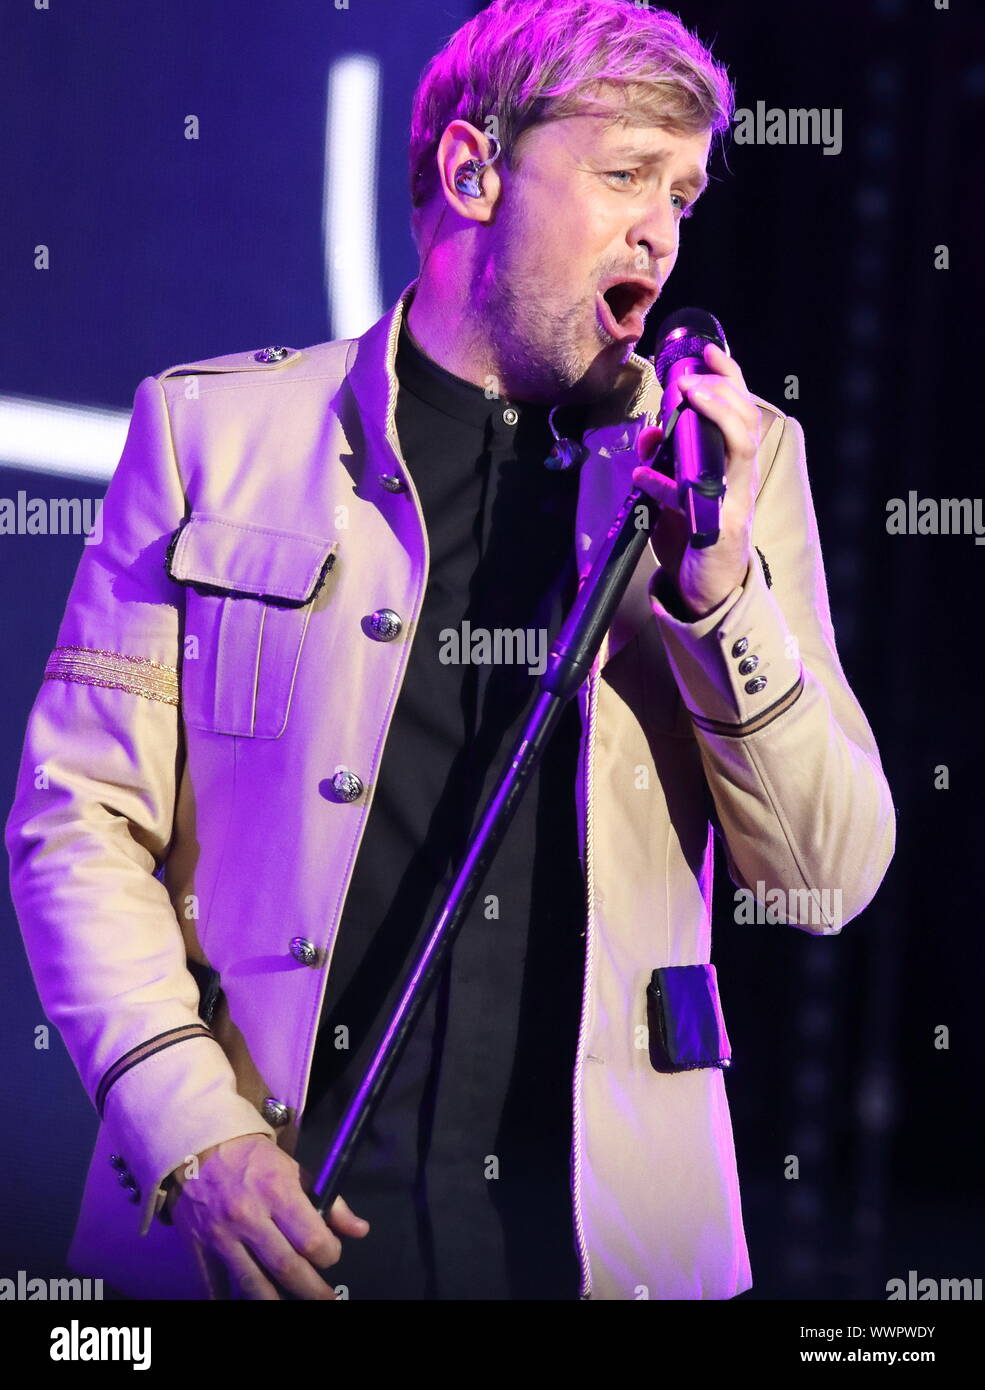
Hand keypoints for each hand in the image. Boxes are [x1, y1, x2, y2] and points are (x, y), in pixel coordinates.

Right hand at [166, 1133, 368, 1299]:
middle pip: (286, 1267)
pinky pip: (215, 1286)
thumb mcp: (295, 1171)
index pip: (311, 1239)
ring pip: (252, 1284)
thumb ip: (329, 1203)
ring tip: (292, 1306)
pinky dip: (232, 1299)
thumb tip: (360, 1230)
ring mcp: (221, 1235)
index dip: (329, 1254)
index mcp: (276, 1190)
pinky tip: (251, 1302)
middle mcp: (248, 1215)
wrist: (202, 1149)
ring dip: (276, 1302)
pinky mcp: (199, 1247)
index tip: (332, 1256)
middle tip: (327, 1300)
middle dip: (312, 1290)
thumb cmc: (255, 1161)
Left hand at [632, 341, 761, 619]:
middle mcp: (741, 478)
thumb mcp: (675, 493)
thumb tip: (649, 433)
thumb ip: (663, 462)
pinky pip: (698, 500)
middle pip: (747, 422)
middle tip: (690, 377)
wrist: (708, 590)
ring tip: (691, 396)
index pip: (740, 411)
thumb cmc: (695, 538)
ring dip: (718, 417)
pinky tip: (643, 478)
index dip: (730, 379)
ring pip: (741, 449)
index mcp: (732, 465)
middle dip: (722, 392)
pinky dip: (666, 487)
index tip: (709, 352)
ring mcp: (736, 502)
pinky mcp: (721, 530)